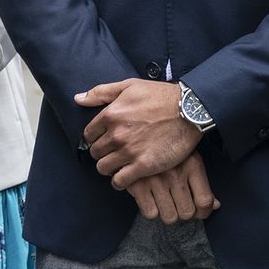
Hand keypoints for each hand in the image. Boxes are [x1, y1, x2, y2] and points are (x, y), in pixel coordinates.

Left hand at [78, 78, 199, 187]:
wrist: (190, 110)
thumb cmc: (160, 96)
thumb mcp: (128, 86)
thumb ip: (100, 93)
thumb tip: (78, 98)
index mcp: (109, 115)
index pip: (89, 135)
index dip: (95, 139)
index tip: (104, 141)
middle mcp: (116, 135)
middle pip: (96, 153)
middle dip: (102, 154)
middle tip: (113, 154)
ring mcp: (129, 151)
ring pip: (104, 168)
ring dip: (109, 168)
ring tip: (118, 166)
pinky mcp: (144, 166)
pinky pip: (120, 181)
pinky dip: (119, 182)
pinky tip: (125, 178)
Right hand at [124, 152, 218, 224]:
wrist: (137, 132)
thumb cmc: (166, 148)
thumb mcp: (189, 159)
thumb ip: (202, 183)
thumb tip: (215, 205)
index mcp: (192, 165)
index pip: (204, 201)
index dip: (204, 212)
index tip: (198, 212)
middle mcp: (175, 173)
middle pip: (187, 212)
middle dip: (183, 212)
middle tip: (178, 205)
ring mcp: (155, 179)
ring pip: (169, 216)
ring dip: (167, 213)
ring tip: (164, 203)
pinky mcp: (137, 184)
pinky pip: (150, 213)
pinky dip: (151, 210)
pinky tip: (150, 199)